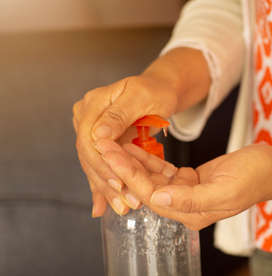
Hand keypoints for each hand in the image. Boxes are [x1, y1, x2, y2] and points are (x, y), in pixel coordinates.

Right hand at [73, 72, 177, 216]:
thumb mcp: (141, 98)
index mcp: (94, 103)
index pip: (89, 139)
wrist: (158, 90)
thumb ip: (119, 115)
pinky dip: (103, 185)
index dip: (104, 164)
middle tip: (124, 203)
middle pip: (89, 155)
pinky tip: (102, 205)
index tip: (119, 183)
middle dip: (107, 181)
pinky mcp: (100, 141)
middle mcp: (86, 116)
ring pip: (94, 164)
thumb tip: (97, 135)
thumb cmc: (155, 91)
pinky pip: (100, 165)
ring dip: (106, 188)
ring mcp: (91, 129)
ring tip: (121, 207)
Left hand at [101, 142, 271, 229]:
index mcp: (192, 212)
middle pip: (147, 186)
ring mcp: (188, 192)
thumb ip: (190, 199)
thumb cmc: (254, 177)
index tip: (110, 155)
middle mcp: (186, 205)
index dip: (129, 175)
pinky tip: (136, 145)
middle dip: (124, 166)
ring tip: (114, 141)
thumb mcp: (224, 189)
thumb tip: (157, 199)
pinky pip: (164, 171)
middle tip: (103, 144)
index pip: (151, 195)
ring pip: (153, 178)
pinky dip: (149, 158)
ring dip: (133, 160)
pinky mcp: (191, 179)